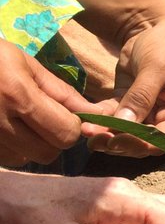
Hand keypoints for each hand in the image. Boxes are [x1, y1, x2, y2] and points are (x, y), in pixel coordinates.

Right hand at [0, 41, 89, 165]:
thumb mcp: (27, 65)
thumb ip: (63, 94)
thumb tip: (97, 114)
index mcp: (18, 96)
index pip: (66, 133)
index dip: (73, 125)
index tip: (66, 115)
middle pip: (48, 153)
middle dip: (54, 138)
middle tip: (43, 119)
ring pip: (26, 159)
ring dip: (31, 145)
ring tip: (19, 120)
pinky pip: (5, 159)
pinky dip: (11, 148)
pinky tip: (3, 127)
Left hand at [87, 10, 164, 155]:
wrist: (156, 22)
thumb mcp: (157, 69)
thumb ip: (141, 97)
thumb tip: (124, 124)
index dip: (142, 143)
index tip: (117, 140)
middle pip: (144, 140)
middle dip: (119, 141)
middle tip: (95, 140)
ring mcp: (150, 110)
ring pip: (127, 131)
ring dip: (107, 133)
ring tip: (86, 131)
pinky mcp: (131, 101)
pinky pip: (116, 115)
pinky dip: (102, 118)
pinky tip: (86, 120)